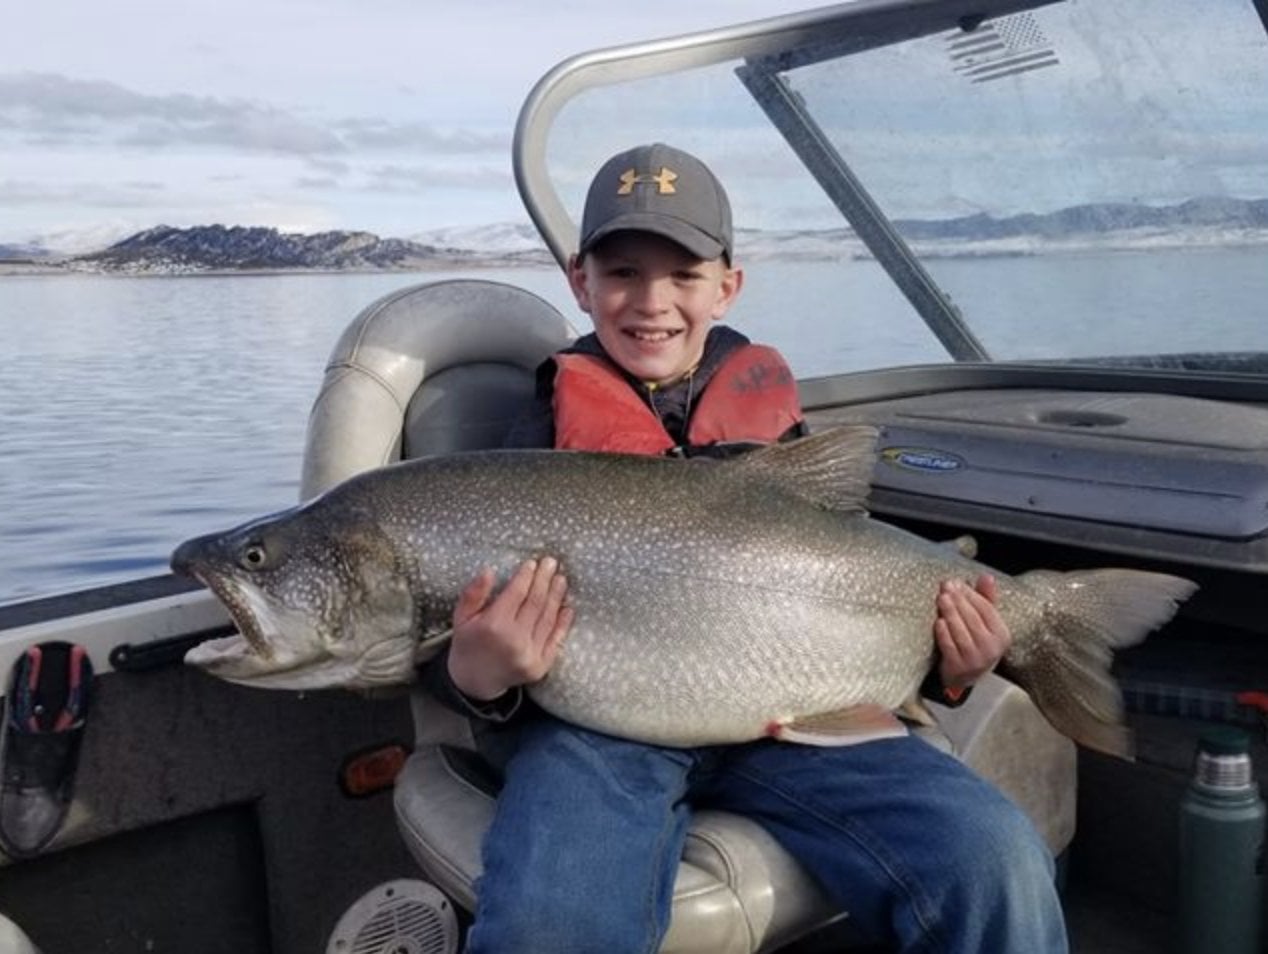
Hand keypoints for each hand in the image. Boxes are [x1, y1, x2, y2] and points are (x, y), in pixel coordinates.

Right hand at [447, 558, 573, 700]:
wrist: (474, 682)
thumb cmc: (468, 644)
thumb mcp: (461, 618)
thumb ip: (473, 594)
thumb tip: (489, 570)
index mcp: (493, 626)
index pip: (516, 593)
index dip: (526, 576)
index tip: (533, 563)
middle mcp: (513, 640)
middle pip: (535, 602)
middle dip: (545, 580)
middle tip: (552, 563)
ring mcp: (529, 655)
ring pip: (548, 618)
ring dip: (556, 596)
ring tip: (561, 579)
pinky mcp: (540, 666)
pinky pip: (555, 639)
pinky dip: (563, 622)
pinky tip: (567, 607)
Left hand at [933, 574, 1009, 689]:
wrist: (966, 676)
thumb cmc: (976, 642)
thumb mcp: (985, 622)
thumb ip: (985, 599)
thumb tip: (987, 576)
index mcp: (1001, 635)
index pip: (986, 610)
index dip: (971, 595)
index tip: (957, 583)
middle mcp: (992, 649)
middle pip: (973, 619)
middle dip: (958, 601)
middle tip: (946, 586)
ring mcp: (976, 660)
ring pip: (962, 633)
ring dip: (950, 614)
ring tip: (941, 599)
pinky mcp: (960, 668)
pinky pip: (951, 648)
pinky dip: (944, 634)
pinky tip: (938, 622)